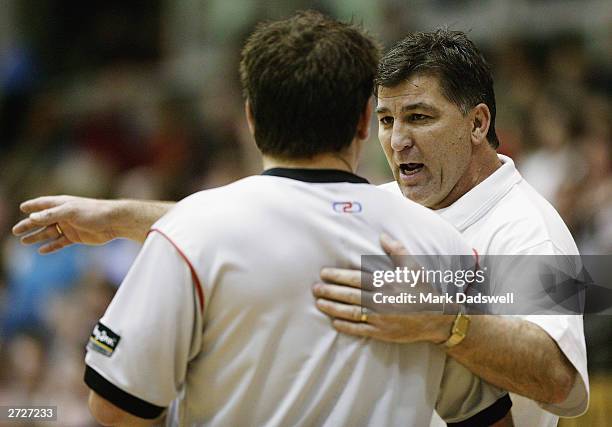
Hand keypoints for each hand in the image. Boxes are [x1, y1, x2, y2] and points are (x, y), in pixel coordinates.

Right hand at [12, 195, 120, 253]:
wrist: (114, 222)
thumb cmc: (94, 212)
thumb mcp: (70, 211)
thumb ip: (51, 214)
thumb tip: (32, 217)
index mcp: (62, 204)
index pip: (43, 204)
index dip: (32, 206)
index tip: (22, 208)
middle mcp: (64, 214)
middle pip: (42, 220)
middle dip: (29, 225)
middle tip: (15, 231)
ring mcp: (70, 226)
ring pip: (49, 232)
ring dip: (37, 236)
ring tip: (23, 241)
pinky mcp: (76, 237)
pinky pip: (60, 242)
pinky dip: (51, 246)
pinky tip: (41, 250)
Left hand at [312, 233, 452, 343]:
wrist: (438, 318)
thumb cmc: (423, 290)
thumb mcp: (413, 267)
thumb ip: (397, 250)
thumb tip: (383, 236)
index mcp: (385, 284)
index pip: (356, 279)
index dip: (338, 276)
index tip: (324, 273)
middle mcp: (380, 301)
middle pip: (349, 296)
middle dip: (330, 291)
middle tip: (315, 289)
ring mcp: (380, 319)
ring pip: (351, 313)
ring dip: (333, 308)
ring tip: (319, 303)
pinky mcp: (382, 332)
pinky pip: (359, 330)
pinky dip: (345, 326)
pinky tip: (334, 322)